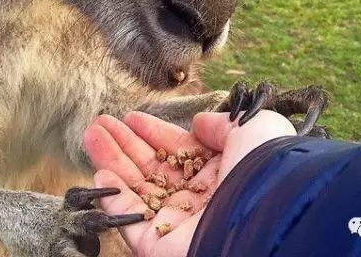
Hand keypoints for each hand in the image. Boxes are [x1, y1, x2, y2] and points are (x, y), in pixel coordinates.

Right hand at [85, 110, 295, 256]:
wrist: (270, 214)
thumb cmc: (266, 168)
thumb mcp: (253, 128)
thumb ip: (223, 124)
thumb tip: (199, 123)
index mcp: (221, 174)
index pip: (178, 151)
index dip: (154, 132)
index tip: (132, 117)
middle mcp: (198, 200)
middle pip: (151, 168)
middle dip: (124, 144)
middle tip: (99, 123)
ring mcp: (178, 225)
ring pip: (136, 191)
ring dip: (111, 162)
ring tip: (91, 135)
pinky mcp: (159, 248)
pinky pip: (130, 222)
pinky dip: (113, 199)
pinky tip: (100, 171)